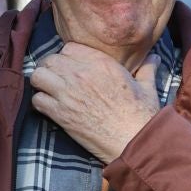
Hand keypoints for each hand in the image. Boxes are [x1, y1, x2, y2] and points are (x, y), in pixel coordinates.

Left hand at [29, 43, 159, 163]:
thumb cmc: (142, 116)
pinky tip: (50, 108)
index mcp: (101, 62)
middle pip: (50, 59)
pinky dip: (40, 104)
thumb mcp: (147, 88)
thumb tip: (153, 57)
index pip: (69, 48)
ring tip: (50, 91)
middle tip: (59, 81)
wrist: (134, 142)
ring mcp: (68, 93)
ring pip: (38, 76)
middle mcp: (81, 73)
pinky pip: (37, 100)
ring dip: (42, 83)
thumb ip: (146, 68)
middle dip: (52, 69)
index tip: (73, 68)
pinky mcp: (61, 114)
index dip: (68, 58)